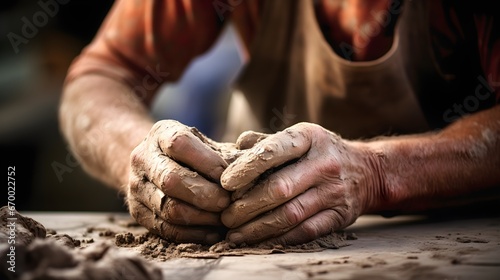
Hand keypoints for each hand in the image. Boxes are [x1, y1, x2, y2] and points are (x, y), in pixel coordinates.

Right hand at [127, 120, 239, 243]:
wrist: (152, 161)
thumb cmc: (192, 152)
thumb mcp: (205, 143)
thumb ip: (226, 153)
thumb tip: (252, 170)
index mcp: (161, 133)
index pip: (180, 144)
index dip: (208, 162)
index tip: (230, 176)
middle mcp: (143, 158)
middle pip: (172, 180)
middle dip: (206, 195)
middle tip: (229, 202)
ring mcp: (136, 186)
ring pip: (169, 208)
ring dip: (202, 218)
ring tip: (225, 219)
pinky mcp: (137, 212)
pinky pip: (166, 229)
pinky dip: (193, 234)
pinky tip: (213, 233)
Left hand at [220, 122, 382, 244]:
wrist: (367, 171)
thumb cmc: (319, 153)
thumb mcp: (300, 137)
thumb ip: (267, 142)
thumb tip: (236, 148)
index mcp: (309, 137)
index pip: (275, 150)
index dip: (247, 167)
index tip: (225, 183)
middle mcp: (324, 163)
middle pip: (280, 188)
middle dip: (247, 205)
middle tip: (226, 217)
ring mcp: (334, 191)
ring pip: (290, 214)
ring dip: (258, 227)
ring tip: (235, 234)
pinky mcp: (340, 216)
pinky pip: (306, 231)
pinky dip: (280, 238)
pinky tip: (259, 241)